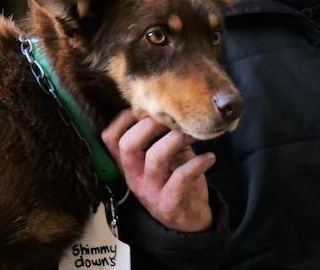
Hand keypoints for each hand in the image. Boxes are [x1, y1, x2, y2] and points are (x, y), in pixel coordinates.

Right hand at [102, 110, 215, 231]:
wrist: (189, 218)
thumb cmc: (175, 177)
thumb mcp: (162, 155)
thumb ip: (159, 135)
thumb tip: (166, 101)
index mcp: (128, 162)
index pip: (110, 139)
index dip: (122, 119)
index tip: (143, 107)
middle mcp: (134, 176)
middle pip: (128, 146)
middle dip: (149, 125)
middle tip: (170, 118)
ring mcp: (150, 191)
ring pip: (156, 158)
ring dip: (177, 139)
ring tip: (194, 134)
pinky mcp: (169, 204)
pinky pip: (181, 178)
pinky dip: (198, 163)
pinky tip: (210, 157)